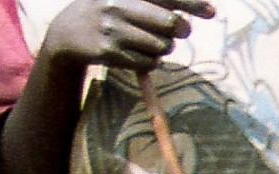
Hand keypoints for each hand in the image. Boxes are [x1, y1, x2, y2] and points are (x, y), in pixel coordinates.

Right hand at [41, 0, 213, 71]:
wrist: (67, 32)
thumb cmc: (106, 11)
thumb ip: (155, 1)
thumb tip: (198, 8)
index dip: (192, 4)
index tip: (211, 12)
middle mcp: (118, 6)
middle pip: (170, 24)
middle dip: (181, 30)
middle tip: (178, 30)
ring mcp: (114, 30)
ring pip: (163, 46)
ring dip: (163, 47)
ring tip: (147, 40)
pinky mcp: (112, 53)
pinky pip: (150, 62)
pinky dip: (151, 60)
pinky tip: (136, 52)